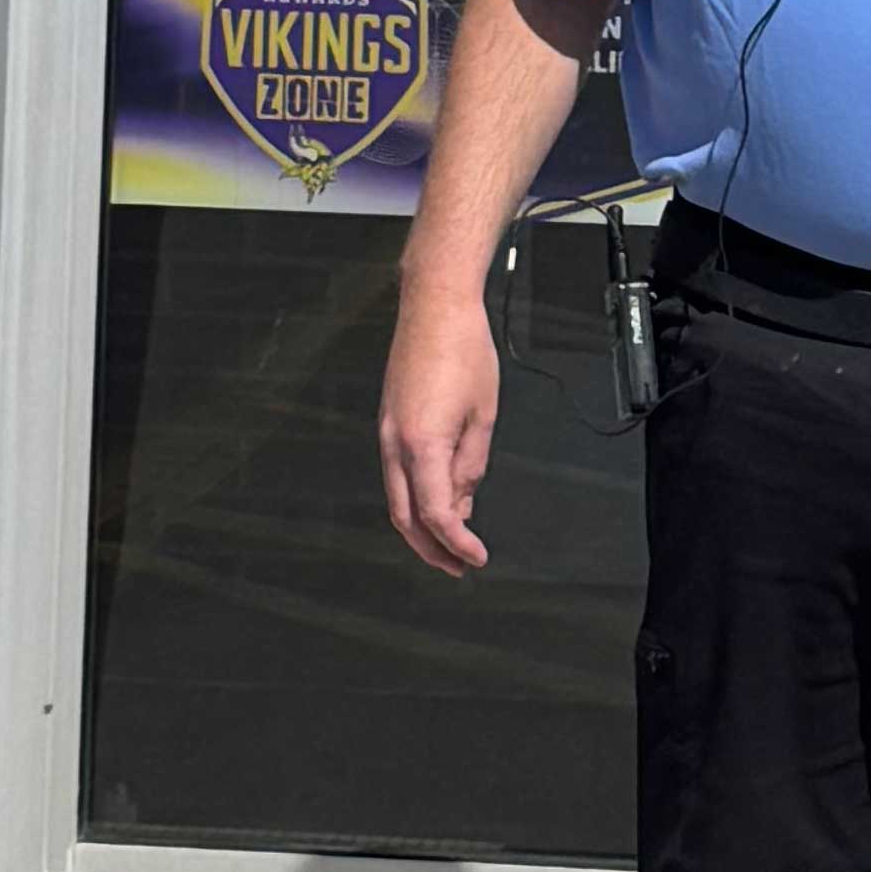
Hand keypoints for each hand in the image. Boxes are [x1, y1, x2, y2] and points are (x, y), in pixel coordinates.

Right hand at [380, 275, 500, 577]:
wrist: (435, 304)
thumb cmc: (464, 349)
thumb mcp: (484, 415)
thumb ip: (472, 465)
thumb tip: (464, 501)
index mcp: (423, 444)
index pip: (436, 513)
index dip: (458, 543)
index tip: (477, 558)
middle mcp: (395, 443)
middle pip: (404, 517)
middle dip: (431, 549)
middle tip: (458, 567)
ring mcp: (387, 432)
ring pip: (397, 497)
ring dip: (421, 526)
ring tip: (452, 542)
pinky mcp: (388, 421)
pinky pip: (396, 473)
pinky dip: (415, 497)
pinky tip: (441, 499)